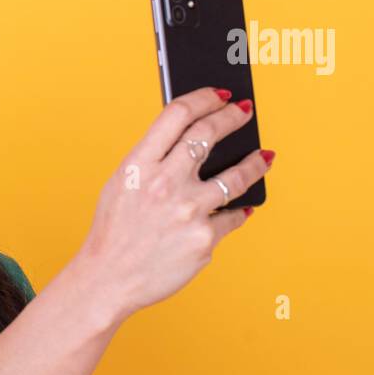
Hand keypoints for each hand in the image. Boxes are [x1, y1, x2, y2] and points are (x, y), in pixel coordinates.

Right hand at [73, 86, 271, 322]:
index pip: (178, 114)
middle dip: (233, 117)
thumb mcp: (121, 185)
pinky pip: (232, 218)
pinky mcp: (204, 238)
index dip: (205, 97)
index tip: (220, 94)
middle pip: (209, 133)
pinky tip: (243, 208)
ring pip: (236, 176)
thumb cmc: (113, 233)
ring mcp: (188, 211)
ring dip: (255, 163)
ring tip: (264, 157)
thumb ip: (151, 161)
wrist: (108, 280)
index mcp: (138, 165)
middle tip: (244, 112)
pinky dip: (238, 212)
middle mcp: (164, 183)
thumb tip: (190, 139)